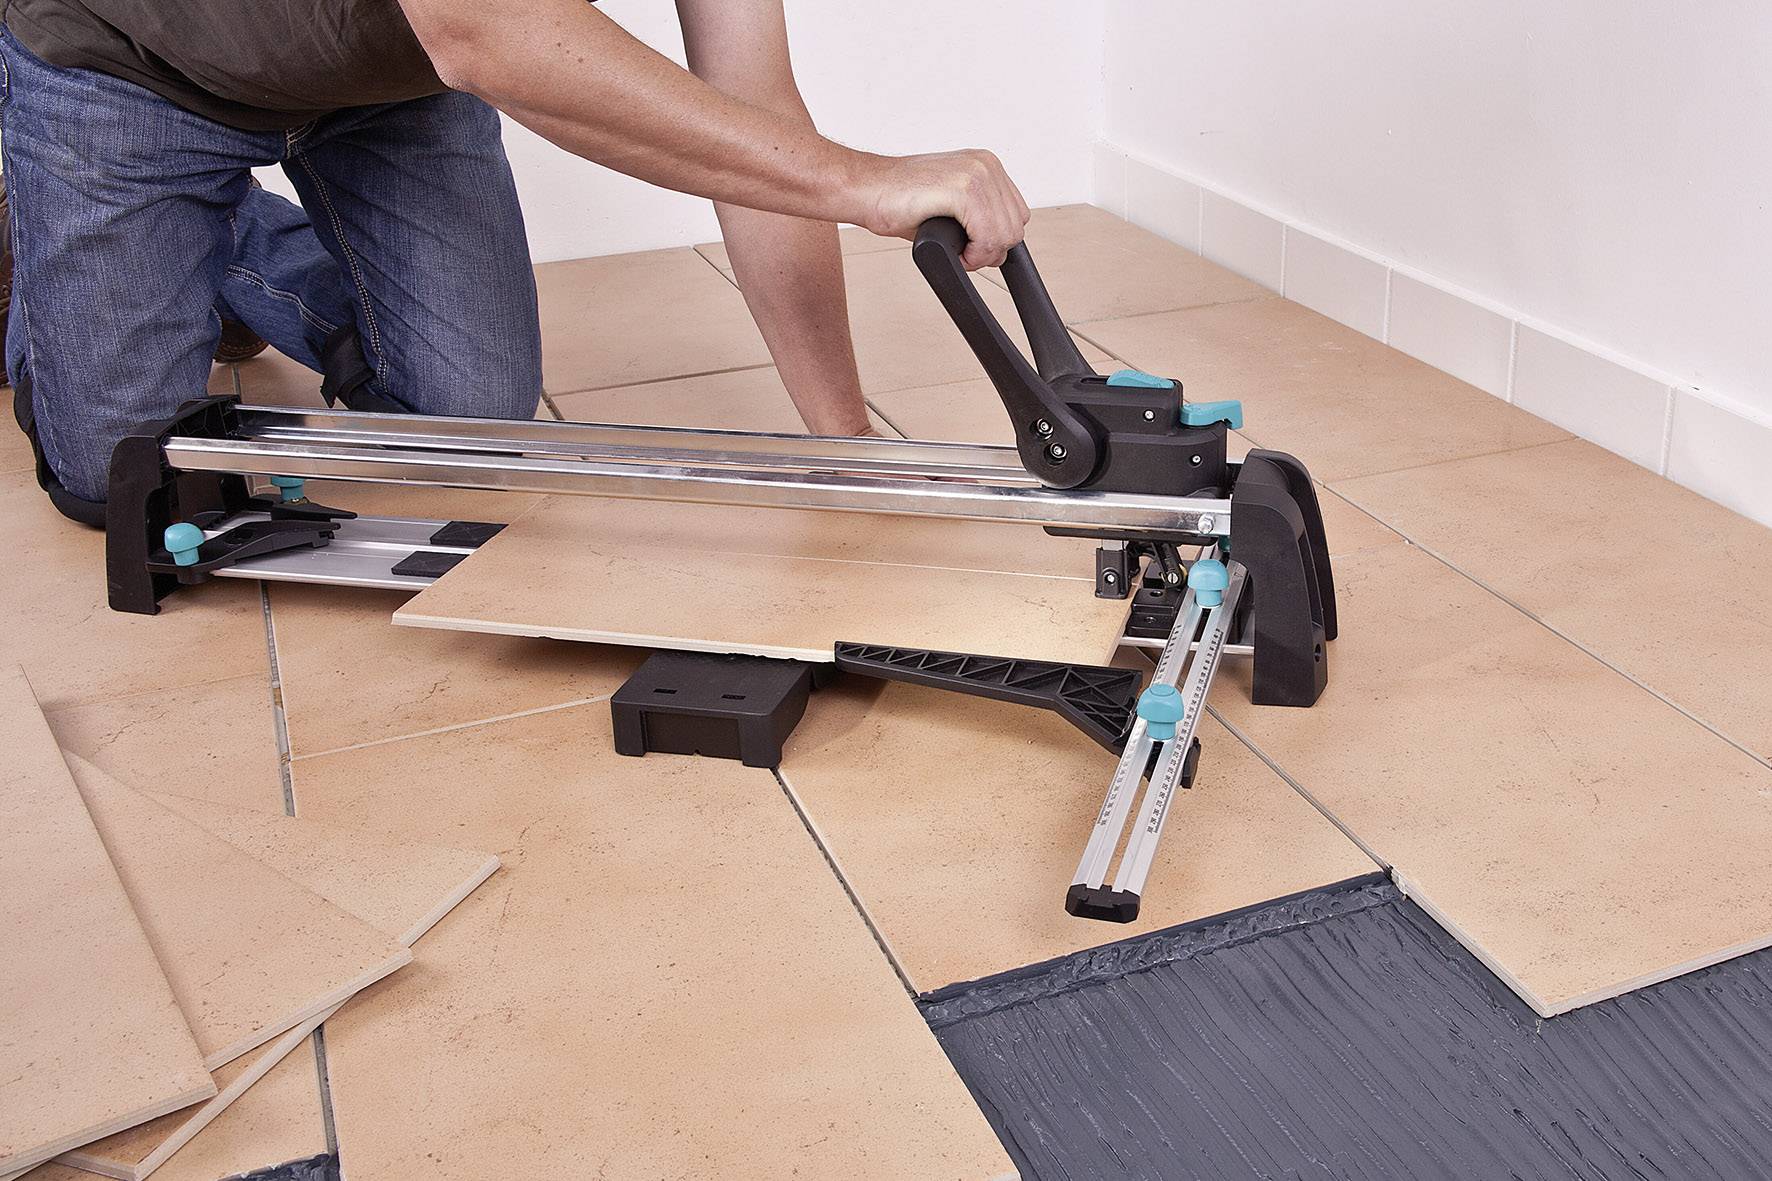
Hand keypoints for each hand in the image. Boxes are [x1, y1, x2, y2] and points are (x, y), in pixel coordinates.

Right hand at [856, 149, 1030, 269]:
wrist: (865, 189)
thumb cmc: (898, 199)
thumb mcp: (951, 208)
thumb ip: (979, 221)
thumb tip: (999, 250)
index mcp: (985, 165)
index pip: (1016, 215)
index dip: (995, 240)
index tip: (970, 247)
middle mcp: (985, 165)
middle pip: (1015, 227)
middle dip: (990, 250)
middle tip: (962, 253)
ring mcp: (976, 174)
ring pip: (1005, 236)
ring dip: (981, 255)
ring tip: (956, 252)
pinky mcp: (963, 190)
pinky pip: (988, 237)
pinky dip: (974, 256)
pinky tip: (955, 252)